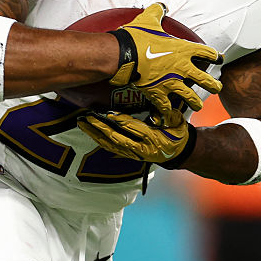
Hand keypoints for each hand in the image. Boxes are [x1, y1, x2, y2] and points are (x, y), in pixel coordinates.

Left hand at [77, 110, 195, 166]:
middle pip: (117, 138)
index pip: (134, 129)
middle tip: (88, 117)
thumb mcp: (178, 122)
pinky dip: (99, 140)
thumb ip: (169, 115)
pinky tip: (90, 132)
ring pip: (110, 144)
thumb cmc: (178, 133)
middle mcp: (141, 149)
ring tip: (82, 123)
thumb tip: (161, 106)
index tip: (108, 113)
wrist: (178, 152)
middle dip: (101, 127)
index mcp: (153, 139)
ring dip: (95, 134)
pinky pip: (111, 147)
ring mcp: (133, 154)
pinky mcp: (128, 155)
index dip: (121, 121)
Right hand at [109, 3, 222, 118]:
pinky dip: (168, 112)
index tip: (219, 58)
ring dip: (195, 102)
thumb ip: (158, 11)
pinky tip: (171, 115)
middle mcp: (181, 67)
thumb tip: (161, 5)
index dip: (214, 56)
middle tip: (217, 88)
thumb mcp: (149, 19)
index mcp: (183, 49)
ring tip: (198, 105)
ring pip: (190, 96)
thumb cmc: (136, 37)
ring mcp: (171, 82)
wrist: (122, 54)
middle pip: (205, 79)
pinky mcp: (158, 93)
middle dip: (213, 85)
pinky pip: (166, 106)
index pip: (206, 52)